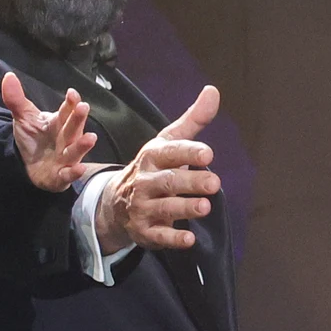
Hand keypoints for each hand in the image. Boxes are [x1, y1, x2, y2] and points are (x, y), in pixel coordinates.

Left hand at [2, 72, 97, 192]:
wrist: (28, 167)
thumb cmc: (33, 140)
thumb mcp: (23, 118)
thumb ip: (16, 99)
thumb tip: (8, 76)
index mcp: (58, 123)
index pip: (66, 111)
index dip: (70, 103)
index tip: (72, 94)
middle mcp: (65, 140)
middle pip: (72, 128)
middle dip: (78, 119)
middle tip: (83, 107)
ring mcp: (64, 158)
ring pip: (75, 151)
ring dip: (82, 145)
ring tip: (91, 138)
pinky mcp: (60, 176)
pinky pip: (68, 175)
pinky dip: (74, 172)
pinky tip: (80, 168)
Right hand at [95, 85, 220, 251]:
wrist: (116, 203)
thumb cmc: (152, 168)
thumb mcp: (167, 142)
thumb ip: (193, 120)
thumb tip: (213, 91)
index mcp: (152, 156)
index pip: (170, 153)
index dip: (188, 153)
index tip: (208, 154)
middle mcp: (145, 181)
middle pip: (169, 181)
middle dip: (191, 182)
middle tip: (215, 183)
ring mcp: (143, 207)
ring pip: (165, 207)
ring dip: (186, 208)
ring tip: (206, 207)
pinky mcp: (145, 231)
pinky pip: (159, 236)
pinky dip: (173, 238)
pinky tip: (190, 239)